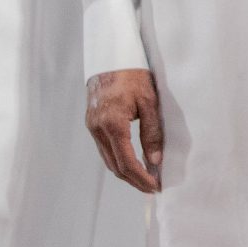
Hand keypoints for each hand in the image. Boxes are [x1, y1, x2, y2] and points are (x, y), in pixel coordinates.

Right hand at [86, 68, 163, 194]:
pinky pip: (105, 149)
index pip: (126, 162)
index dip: (141, 178)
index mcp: (113, 125)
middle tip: (152, 188)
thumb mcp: (149, 102)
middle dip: (134, 181)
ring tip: (144, 180)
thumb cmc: (133, 76)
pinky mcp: (92, 124)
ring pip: (108, 160)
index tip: (155, 186)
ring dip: (125, 173)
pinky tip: (131, 163)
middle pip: (114, 166)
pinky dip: (118, 160)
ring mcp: (92, 128)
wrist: (111, 58)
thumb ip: (152, 133)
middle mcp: (98, 129)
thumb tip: (155, 161)